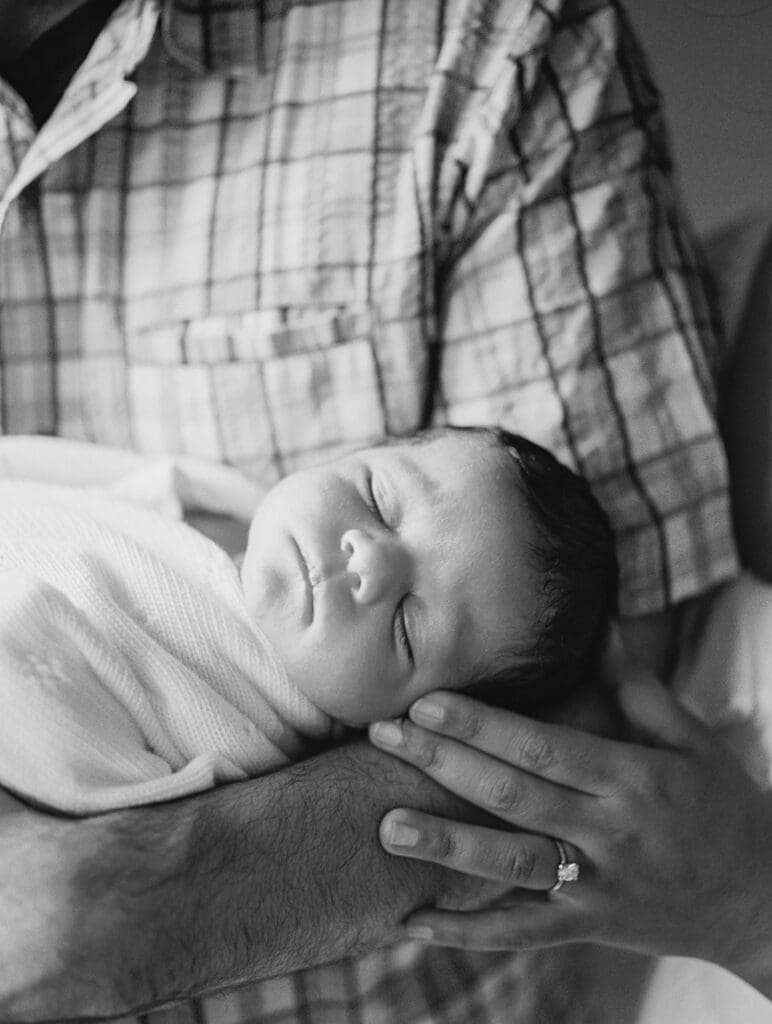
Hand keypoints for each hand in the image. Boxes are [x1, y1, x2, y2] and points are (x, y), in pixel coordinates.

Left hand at [368, 633, 771, 996]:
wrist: (761, 899)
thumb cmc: (720, 804)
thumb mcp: (689, 739)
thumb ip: (636, 684)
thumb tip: (598, 621)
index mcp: (632, 779)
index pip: (543, 748)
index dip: (482, 726)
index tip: (426, 703)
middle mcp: (611, 834)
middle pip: (514, 797)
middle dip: (444, 764)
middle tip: (382, 736)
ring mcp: (598, 887)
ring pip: (511, 867)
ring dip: (446, 846)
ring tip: (386, 826)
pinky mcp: (589, 928)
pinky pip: (522, 933)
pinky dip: (467, 932)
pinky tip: (413, 922)